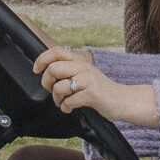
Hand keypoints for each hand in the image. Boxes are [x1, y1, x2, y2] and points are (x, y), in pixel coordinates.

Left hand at [34, 45, 159, 131]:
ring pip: (59, 87)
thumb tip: (46, 69)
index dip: (42, 59)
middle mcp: (84, 67)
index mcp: (80, 61)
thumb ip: (69, 69)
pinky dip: (66, 107)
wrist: (123, 100)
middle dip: (47, 83)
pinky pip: (69, 101)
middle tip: (52, 91)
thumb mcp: (84, 74)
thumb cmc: (100, 89)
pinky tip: (70, 108)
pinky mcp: (92, 94)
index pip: (56, 51)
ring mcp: (88, 80)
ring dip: (57, 99)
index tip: (36, 70)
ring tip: (63, 102)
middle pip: (53, 69)